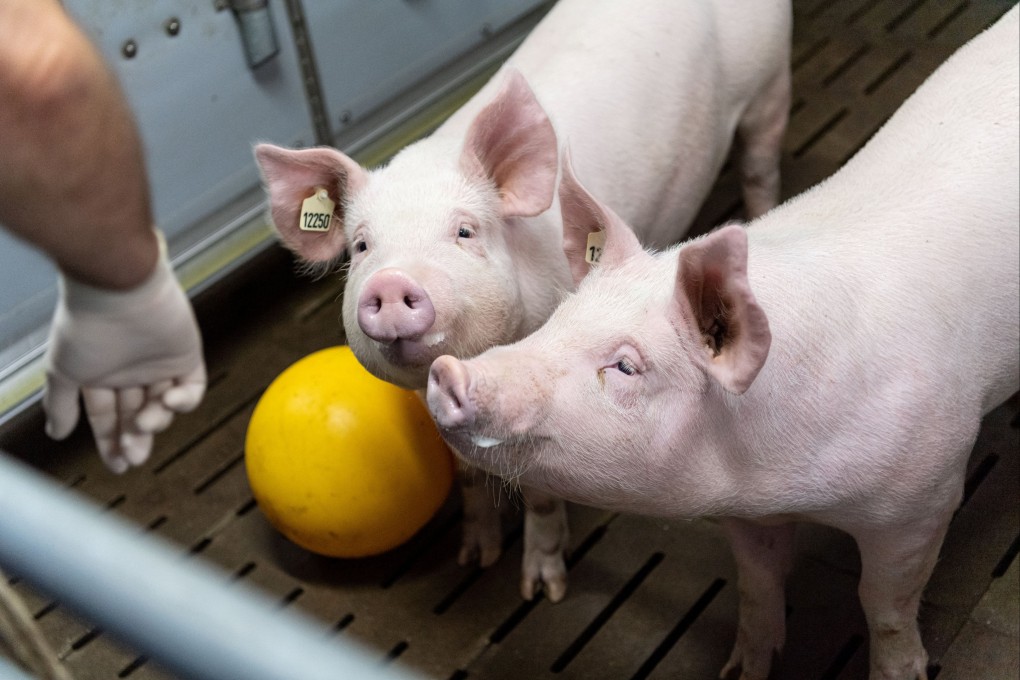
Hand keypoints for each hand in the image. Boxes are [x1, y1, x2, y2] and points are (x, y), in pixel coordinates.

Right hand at [42, 232, 205, 472]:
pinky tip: (168, 400)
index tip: (117, 466)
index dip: (111, 441)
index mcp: (100, 375)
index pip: (107, 416)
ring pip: (163, 407)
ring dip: (155, 422)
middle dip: (135, 439)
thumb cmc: (86, 326)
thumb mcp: (63, 370)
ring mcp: (160, 364)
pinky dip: (184, 402)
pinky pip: (192, 389)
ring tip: (144, 422)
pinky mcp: (187, 356)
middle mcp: (130, 371)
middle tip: (132, 458)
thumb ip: (60, 404)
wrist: (118, 289)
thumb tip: (56, 434)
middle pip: (136, 415)